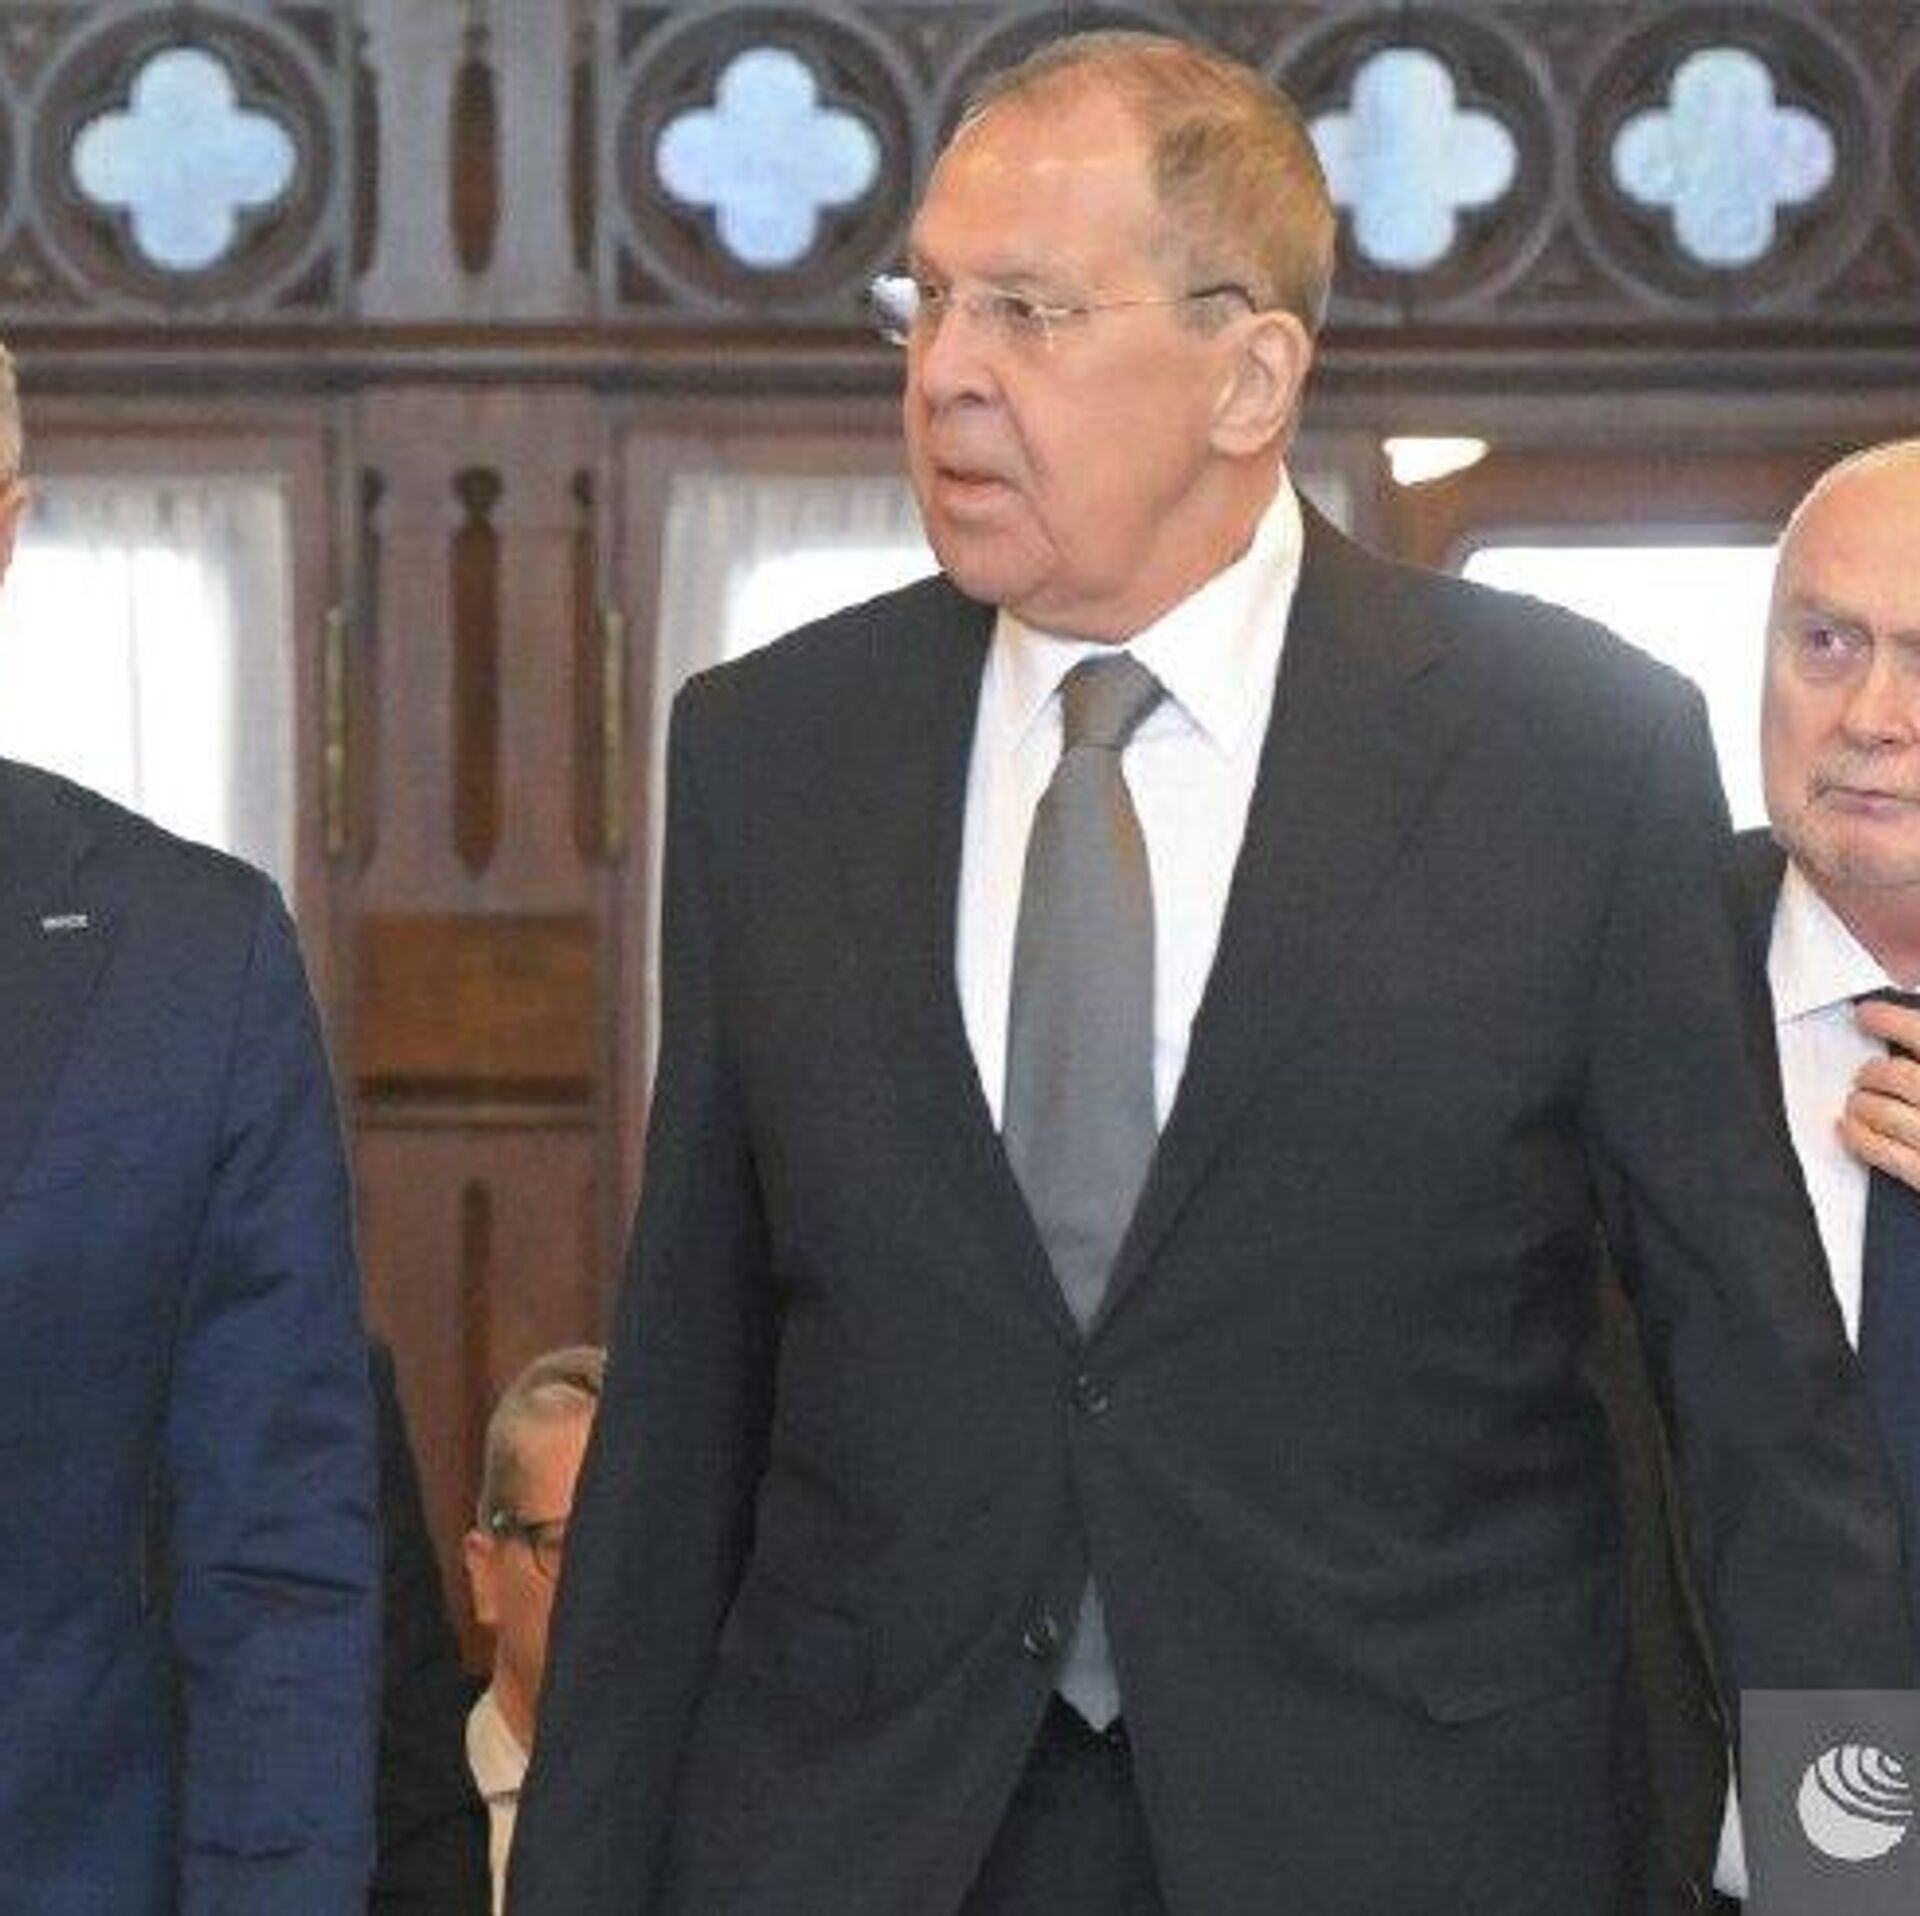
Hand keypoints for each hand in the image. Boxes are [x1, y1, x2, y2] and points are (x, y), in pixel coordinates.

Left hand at [1842, 997, 1919, 1193]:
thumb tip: (1912, 1025)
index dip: (1890, 1019)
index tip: (1867, 1014)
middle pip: (1895, 1074)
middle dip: (1872, 1070)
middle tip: (1866, 1072)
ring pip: (1881, 1110)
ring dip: (1861, 1102)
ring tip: (1859, 1101)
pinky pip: (1882, 1151)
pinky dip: (1859, 1137)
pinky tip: (1849, 1129)